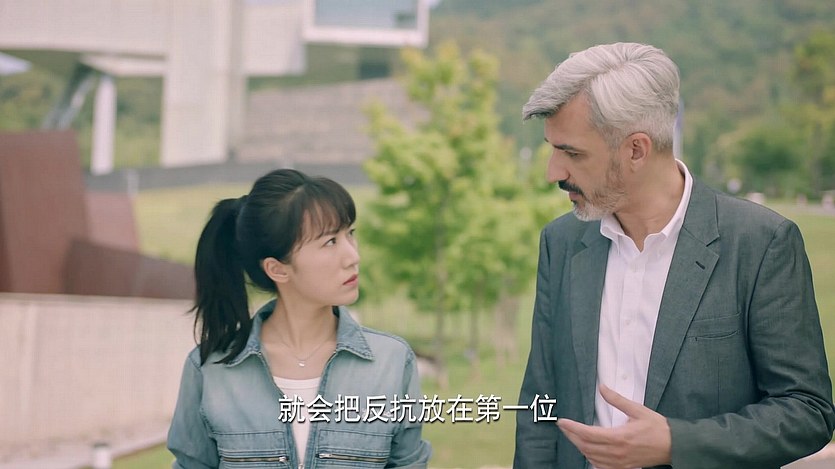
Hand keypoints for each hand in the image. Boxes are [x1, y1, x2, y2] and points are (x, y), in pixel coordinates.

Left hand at [556, 384, 671, 468]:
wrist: (674, 446)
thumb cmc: (658, 428)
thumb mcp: (637, 410)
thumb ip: (616, 399)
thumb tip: (602, 387)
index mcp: (619, 437)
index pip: (588, 433)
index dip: (572, 428)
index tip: (562, 422)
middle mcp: (617, 452)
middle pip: (586, 446)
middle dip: (571, 436)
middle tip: (564, 427)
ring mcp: (620, 462)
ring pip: (591, 457)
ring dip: (580, 447)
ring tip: (573, 437)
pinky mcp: (624, 468)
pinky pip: (602, 467)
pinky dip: (591, 460)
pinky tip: (588, 453)